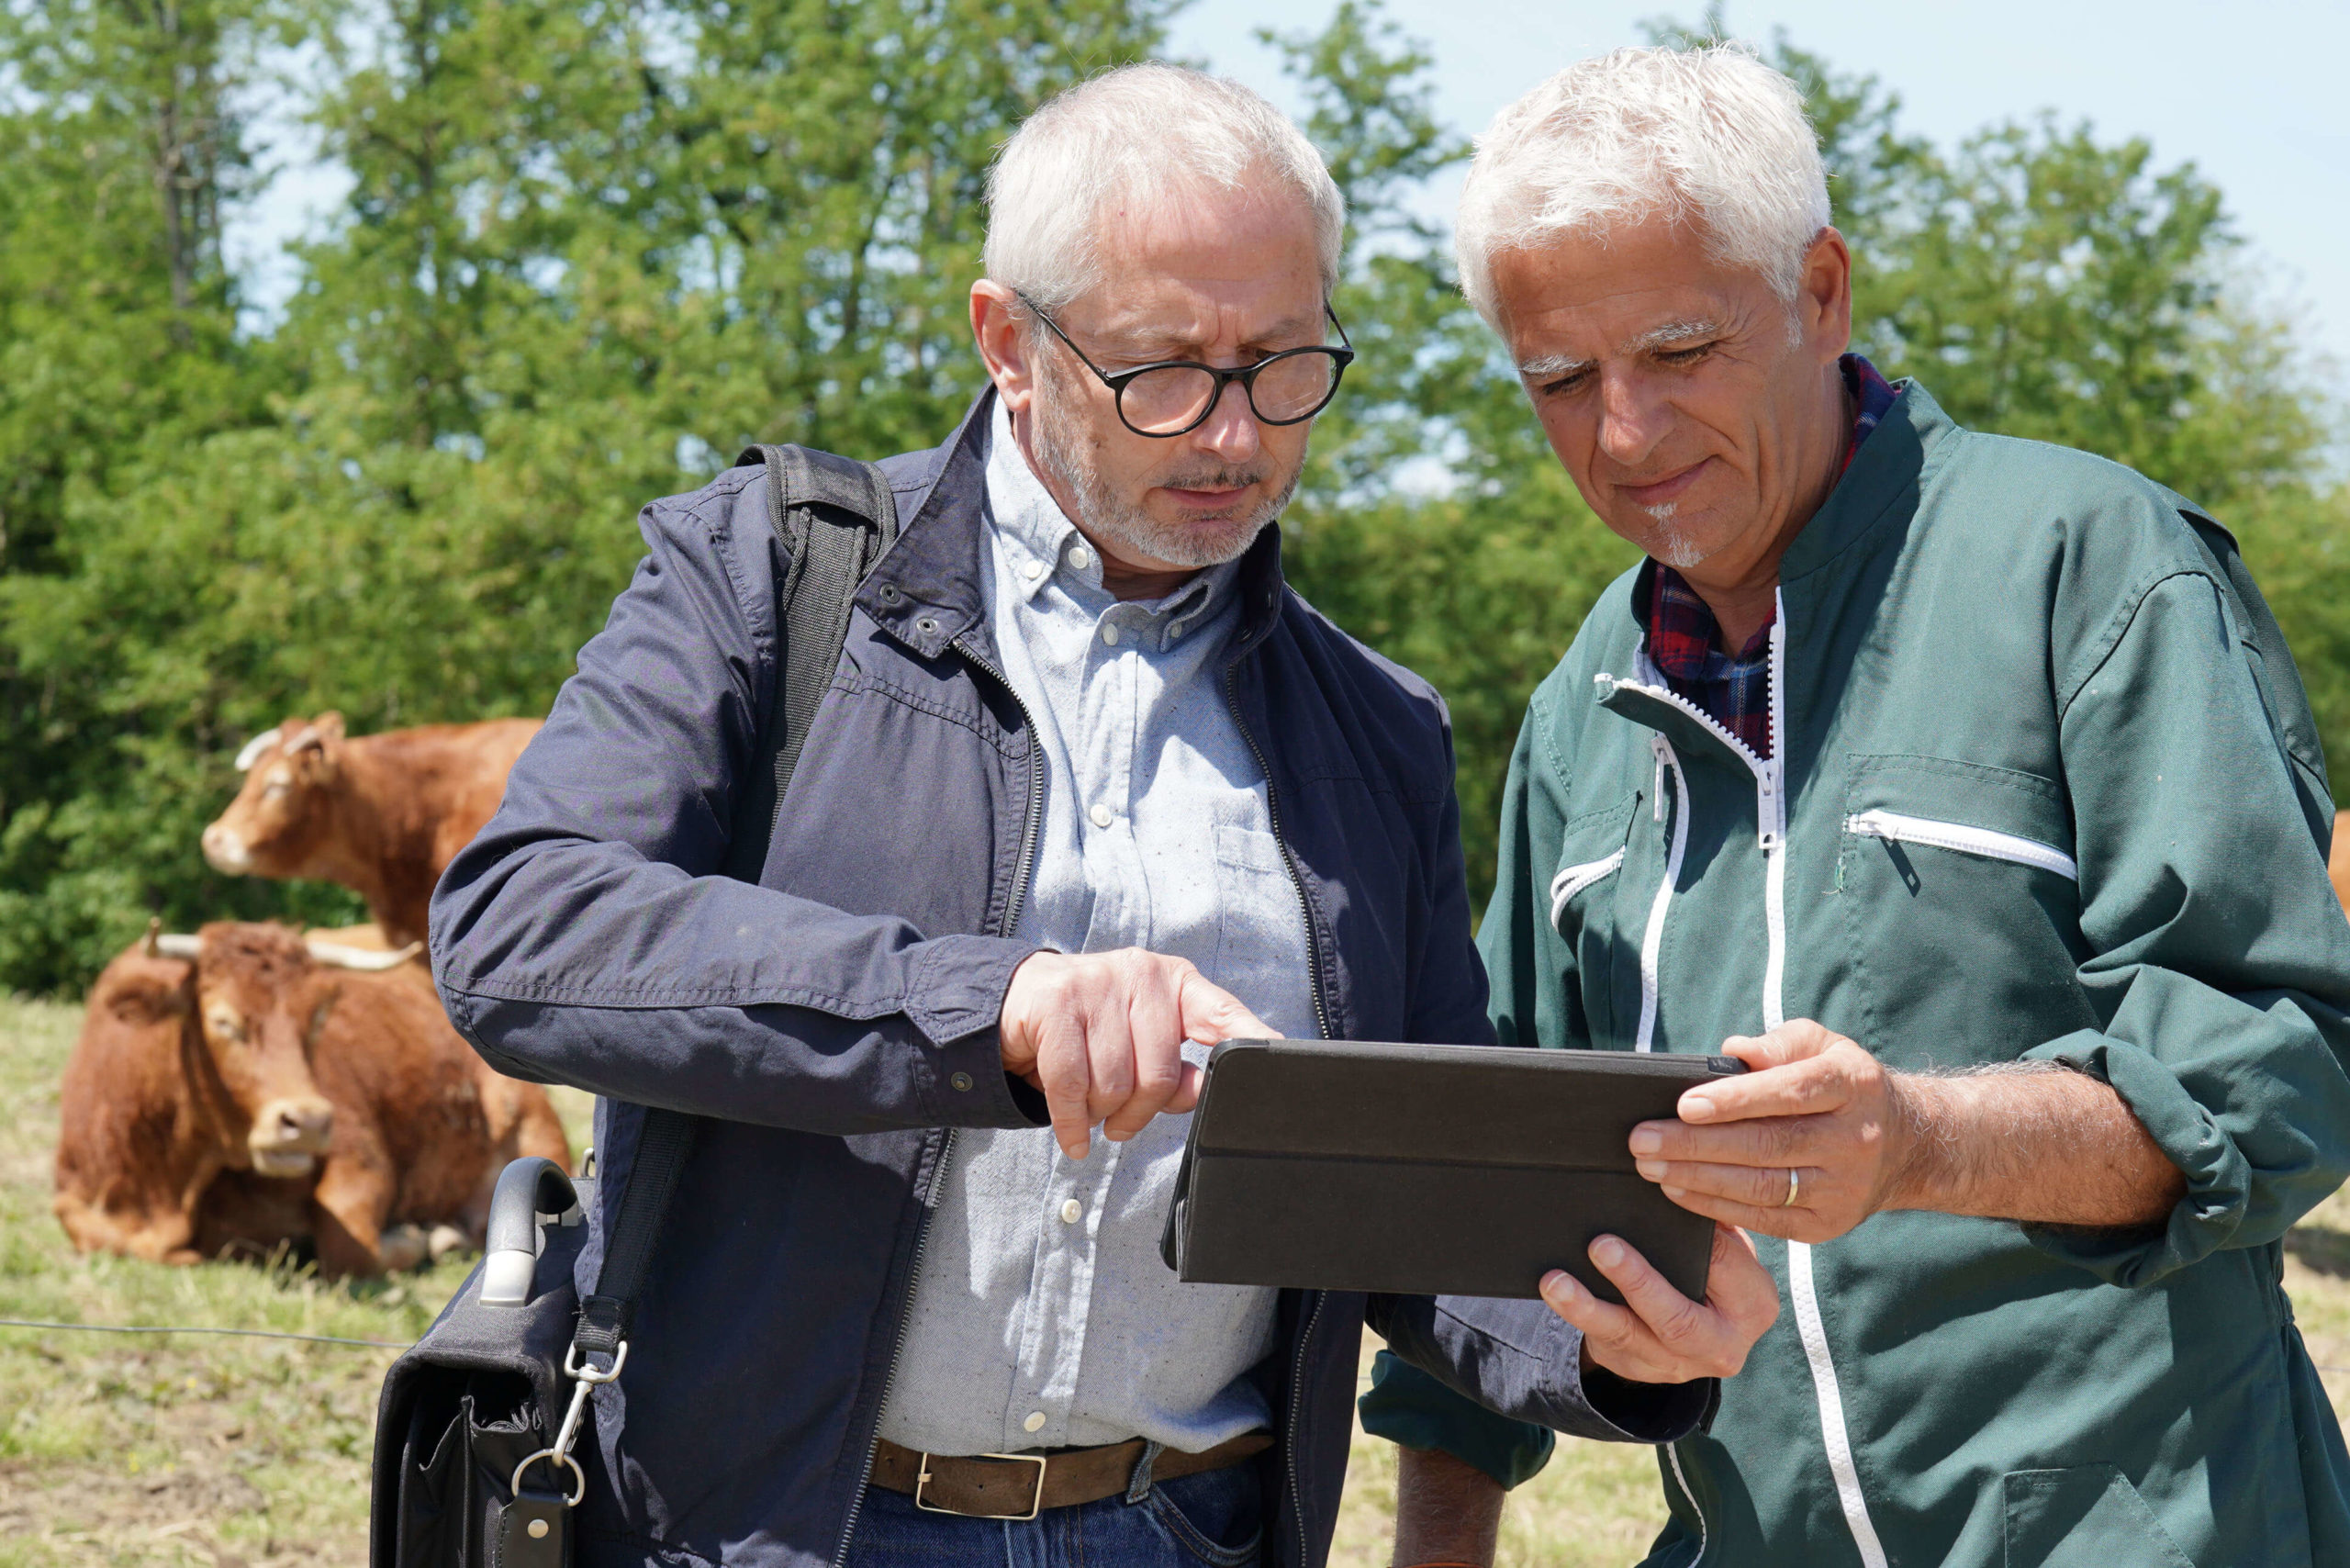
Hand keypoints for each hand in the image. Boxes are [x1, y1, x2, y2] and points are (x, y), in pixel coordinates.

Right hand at [998, 949, 1273, 1159]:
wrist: (1019, 1001)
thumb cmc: (1093, 1031)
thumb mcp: (1141, 1046)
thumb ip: (1177, 1073)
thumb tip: (1201, 1092)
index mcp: (1176, 983)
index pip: (1222, 1013)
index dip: (1249, 1036)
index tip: (1276, 1052)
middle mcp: (1141, 974)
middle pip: (1158, 1075)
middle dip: (1137, 1113)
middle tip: (1119, 1120)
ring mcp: (1097, 984)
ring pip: (1113, 1085)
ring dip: (1099, 1113)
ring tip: (1090, 1104)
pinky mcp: (1056, 1002)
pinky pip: (1072, 1084)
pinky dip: (1071, 1123)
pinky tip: (1073, 1136)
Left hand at [1538, 1223, 1777, 1382]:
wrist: (1699, 1337)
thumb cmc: (1714, 1278)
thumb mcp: (1731, 1253)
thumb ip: (1717, 1229)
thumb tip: (1680, 1186)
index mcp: (1753, 1307)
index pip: (1726, 1268)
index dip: (1696, 1242)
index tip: (1664, 1207)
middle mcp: (1721, 1346)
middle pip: (1678, 1320)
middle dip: (1637, 1282)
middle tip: (1602, 1246)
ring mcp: (1676, 1364)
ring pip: (1628, 1335)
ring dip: (1587, 1307)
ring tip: (1557, 1281)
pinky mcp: (1637, 1368)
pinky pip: (1604, 1341)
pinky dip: (1576, 1315)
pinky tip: (1554, 1292)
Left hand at [1630, 1019, 1918, 1242]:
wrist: (1906, 1147)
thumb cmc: (1842, 1085)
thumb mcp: (1824, 1046)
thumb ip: (1779, 1043)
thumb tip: (1734, 1050)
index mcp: (1851, 1086)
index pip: (1790, 1092)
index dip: (1735, 1100)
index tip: (1683, 1104)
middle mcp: (1854, 1140)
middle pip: (1767, 1144)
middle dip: (1697, 1144)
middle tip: (1642, 1139)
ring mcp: (1842, 1188)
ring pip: (1761, 1186)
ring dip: (1697, 1178)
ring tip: (1650, 1165)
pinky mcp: (1826, 1225)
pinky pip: (1763, 1217)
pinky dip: (1715, 1207)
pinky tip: (1678, 1190)